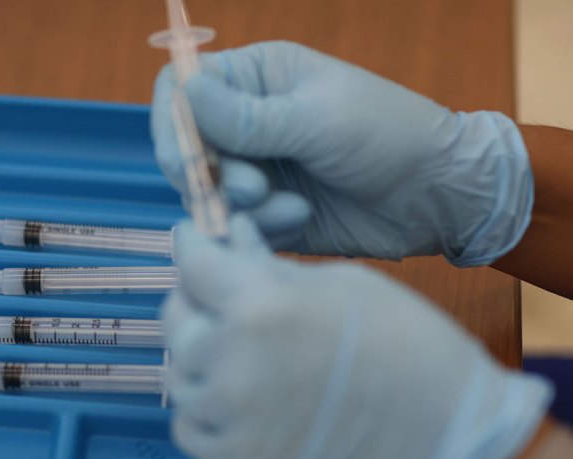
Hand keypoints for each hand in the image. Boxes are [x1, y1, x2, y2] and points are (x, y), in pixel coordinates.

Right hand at [152, 41, 532, 265]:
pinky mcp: (266, 212)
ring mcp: (255, 168)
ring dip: (242, 207)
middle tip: (252, 189)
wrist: (437, 197)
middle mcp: (246, 122)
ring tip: (293, 209)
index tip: (188, 159)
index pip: (181, 89)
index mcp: (257, 78)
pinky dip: (260, 228)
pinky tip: (301, 220)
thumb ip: (247, 117)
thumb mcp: (317, 120)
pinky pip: (234, 225)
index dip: (172, 124)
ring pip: (206, 194)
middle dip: (212, 175)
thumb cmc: (388, 136)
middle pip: (184, 149)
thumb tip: (184, 89)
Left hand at [163, 216, 551, 458]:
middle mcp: (232, 359)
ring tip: (236, 349)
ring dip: (199, 357)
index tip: (194, 241)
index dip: (192, 246)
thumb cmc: (406, 342)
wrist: (447, 430)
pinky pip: (187, 425)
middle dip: (194, 300)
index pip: (193, 264)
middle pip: (176, 319)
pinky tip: (233, 395)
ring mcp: (230, 415)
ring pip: (179, 374)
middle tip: (219, 297)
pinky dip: (202, 408)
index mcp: (260, 305)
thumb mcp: (339, 282)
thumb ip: (270, 265)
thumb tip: (232, 236)